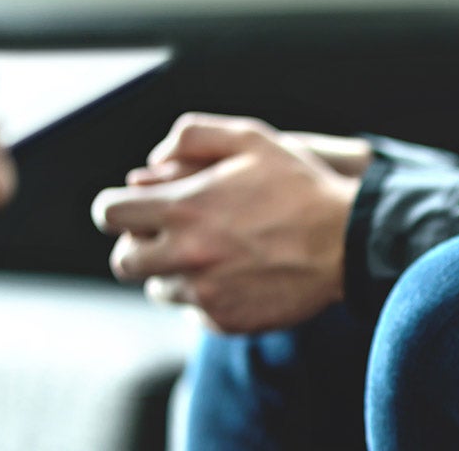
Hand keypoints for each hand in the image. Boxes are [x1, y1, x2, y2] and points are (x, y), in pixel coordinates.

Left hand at [92, 114, 360, 332]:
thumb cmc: (301, 186)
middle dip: (139, 245)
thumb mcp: (251, 139)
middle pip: (123, 261)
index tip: (134, 207)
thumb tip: (151, 162)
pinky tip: (239, 275)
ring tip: (214, 254)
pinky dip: (208, 296)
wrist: (349, 243)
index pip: (109, 214)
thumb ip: (193, 136)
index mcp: (184, 208)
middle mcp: (186, 255)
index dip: (116, 207)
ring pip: (159, 288)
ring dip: (175, 272)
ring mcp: (205, 293)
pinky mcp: (225, 321)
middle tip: (168, 235)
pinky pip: (195, 313)